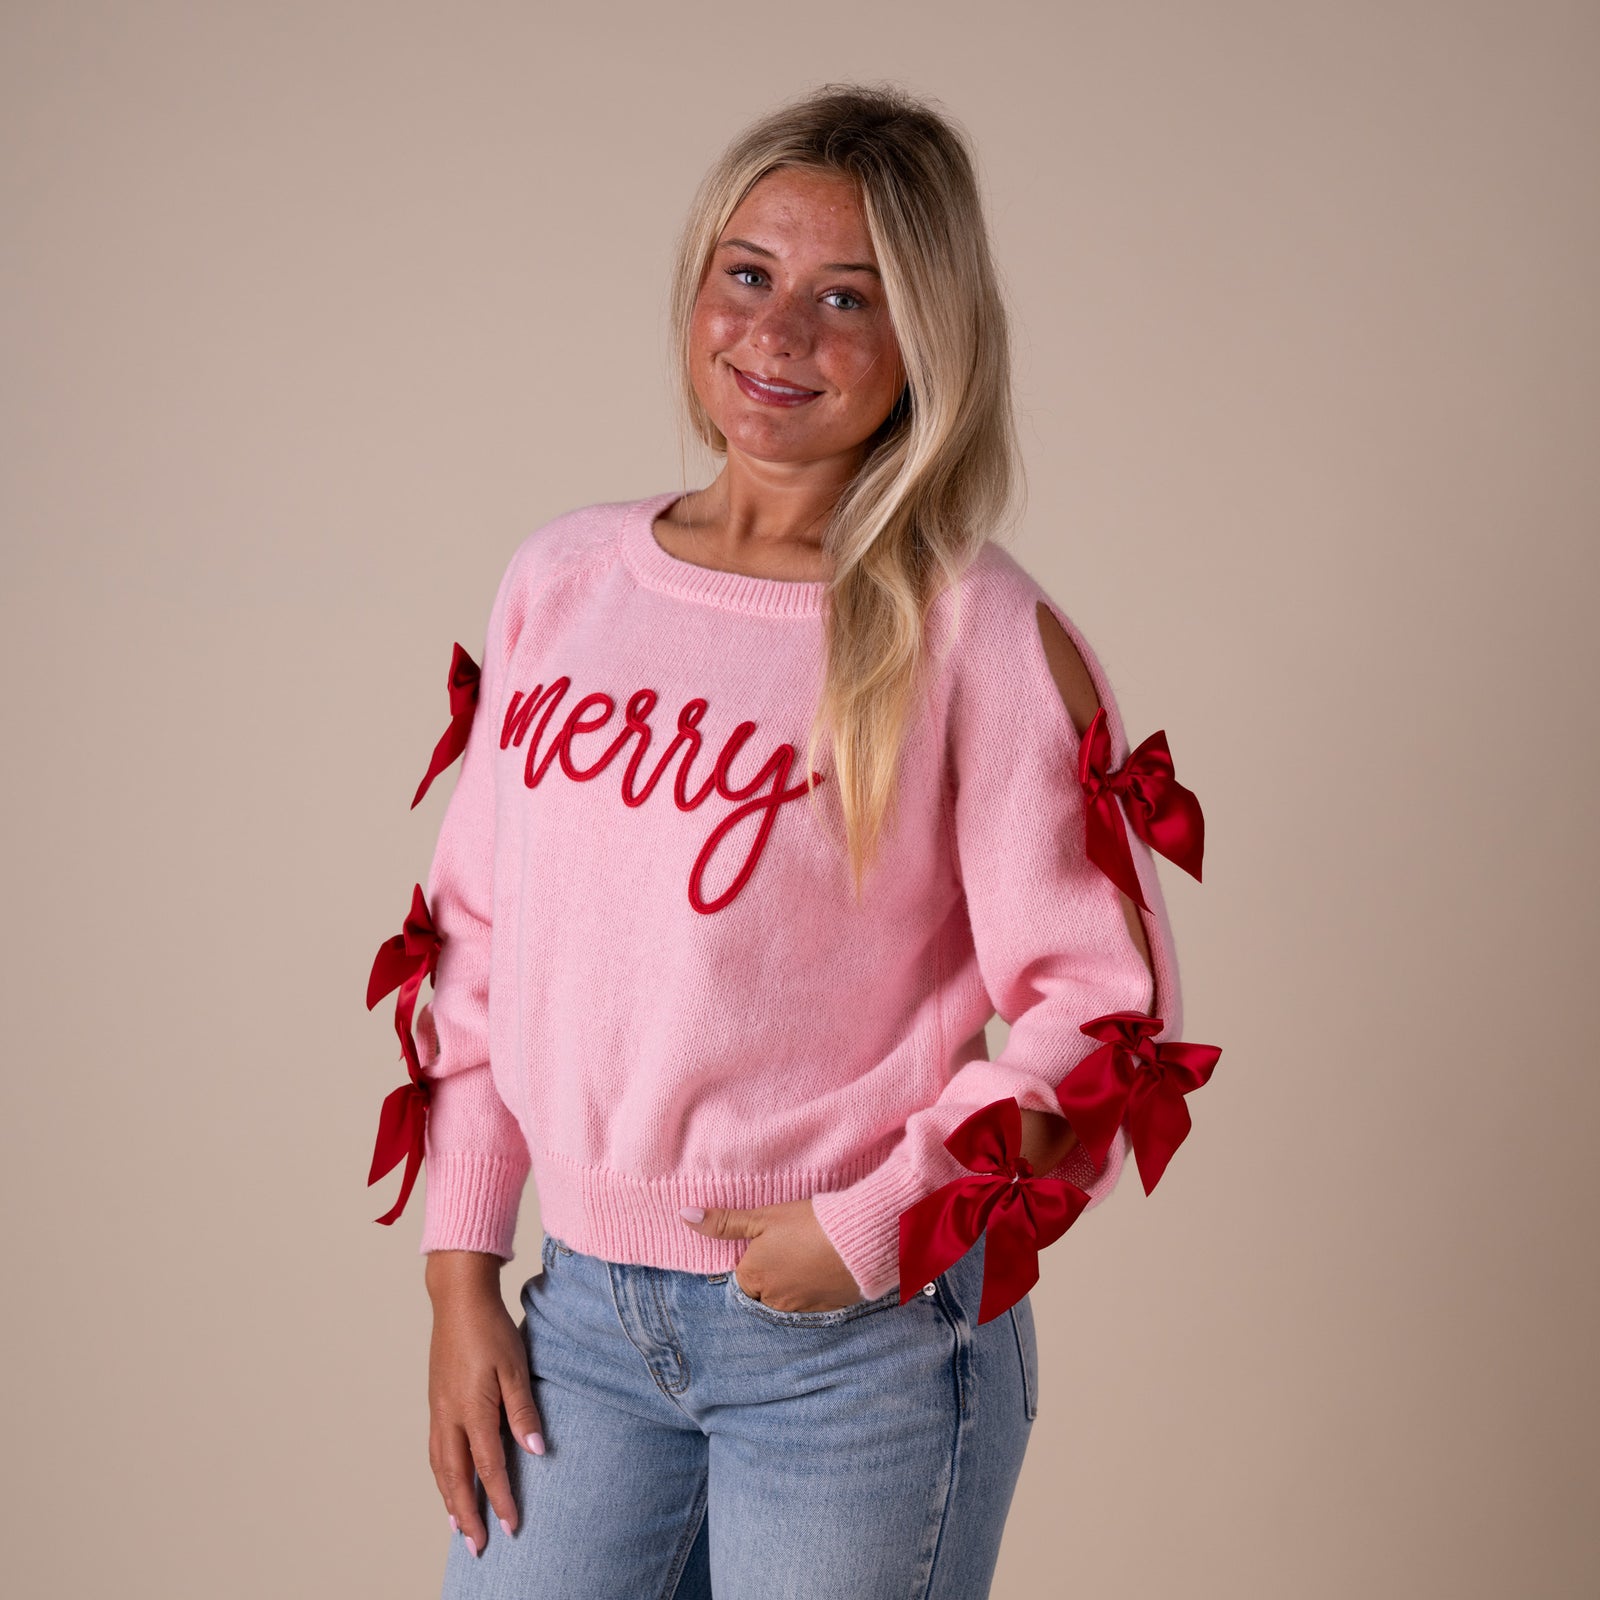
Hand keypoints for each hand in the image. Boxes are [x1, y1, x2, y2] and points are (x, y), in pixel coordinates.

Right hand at [424, 1251, 545, 1559]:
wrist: (458, 1299)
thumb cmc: (491, 1328)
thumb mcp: (516, 1366)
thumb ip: (523, 1410)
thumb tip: (536, 1451)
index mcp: (473, 1408)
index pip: (489, 1466)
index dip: (500, 1499)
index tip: (511, 1527)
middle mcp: (450, 1415)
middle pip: (456, 1478)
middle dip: (467, 1515)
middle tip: (477, 1547)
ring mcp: (439, 1409)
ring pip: (440, 1467)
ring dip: (450, 1500)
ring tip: (458, 1526)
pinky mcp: (436, 1401)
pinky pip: (435, 1450)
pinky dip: (441, 1475)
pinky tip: (448, 1481)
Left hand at [680, 1196, 862, 1312]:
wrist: (858, 1241)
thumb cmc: (808, 1225)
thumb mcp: (763, 1217)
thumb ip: (724, 1221)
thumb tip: (684, 1216)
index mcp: (753, 1278)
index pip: (743, 1276)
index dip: (756, 1258)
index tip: (771, 1241)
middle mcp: (773, 1301)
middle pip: (763, 1291)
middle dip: (773, 1274)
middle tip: (793, 1246)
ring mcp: (801, 1309)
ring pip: (788, 1299)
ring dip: (794, 1283)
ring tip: (810, 1254)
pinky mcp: (827, 1311)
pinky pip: (812, 1303)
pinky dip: (815, 1289)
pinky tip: (826, 1267)